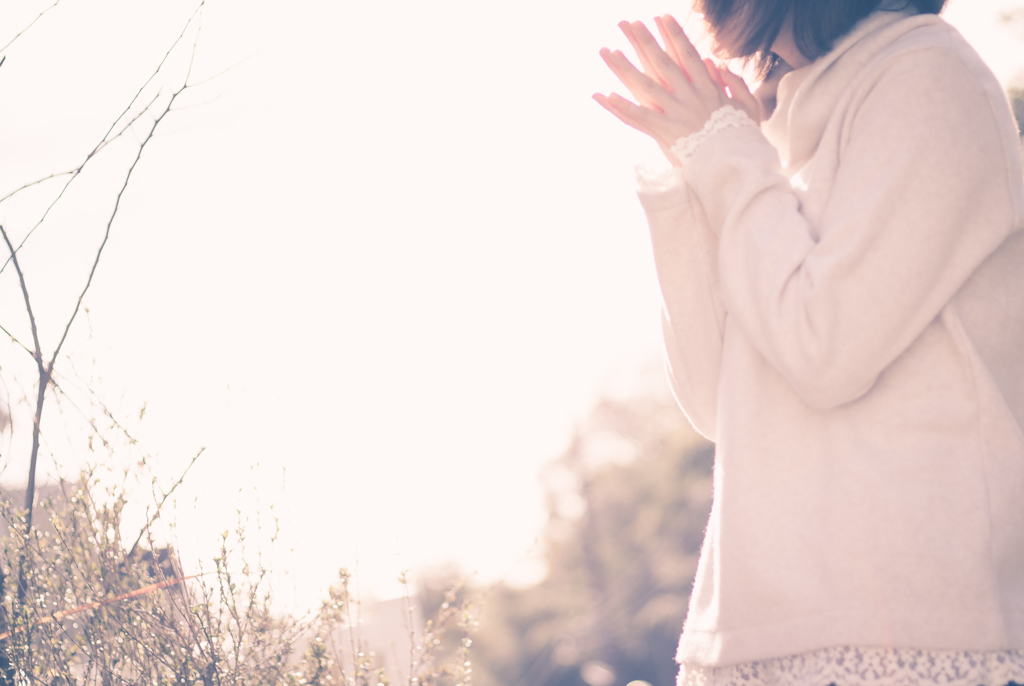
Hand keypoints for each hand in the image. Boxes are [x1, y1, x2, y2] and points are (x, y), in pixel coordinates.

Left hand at [594, 15, 759, 163]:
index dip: (675, 35)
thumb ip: (736, 83)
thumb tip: (719, 64)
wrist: (736, 166)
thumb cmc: (743, 139)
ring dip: (626, 68)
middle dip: (646, 41)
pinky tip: (606, 95)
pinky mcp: (666, 132)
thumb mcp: (748, 107)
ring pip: (646, 86)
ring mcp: (676, 113)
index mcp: (708, 88)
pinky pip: (640, 118)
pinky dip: (623, 107)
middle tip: (631, 23)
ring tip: (608, 52)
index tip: (664, 17)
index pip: (688, 55)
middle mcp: (690, 96)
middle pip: (663, 63)